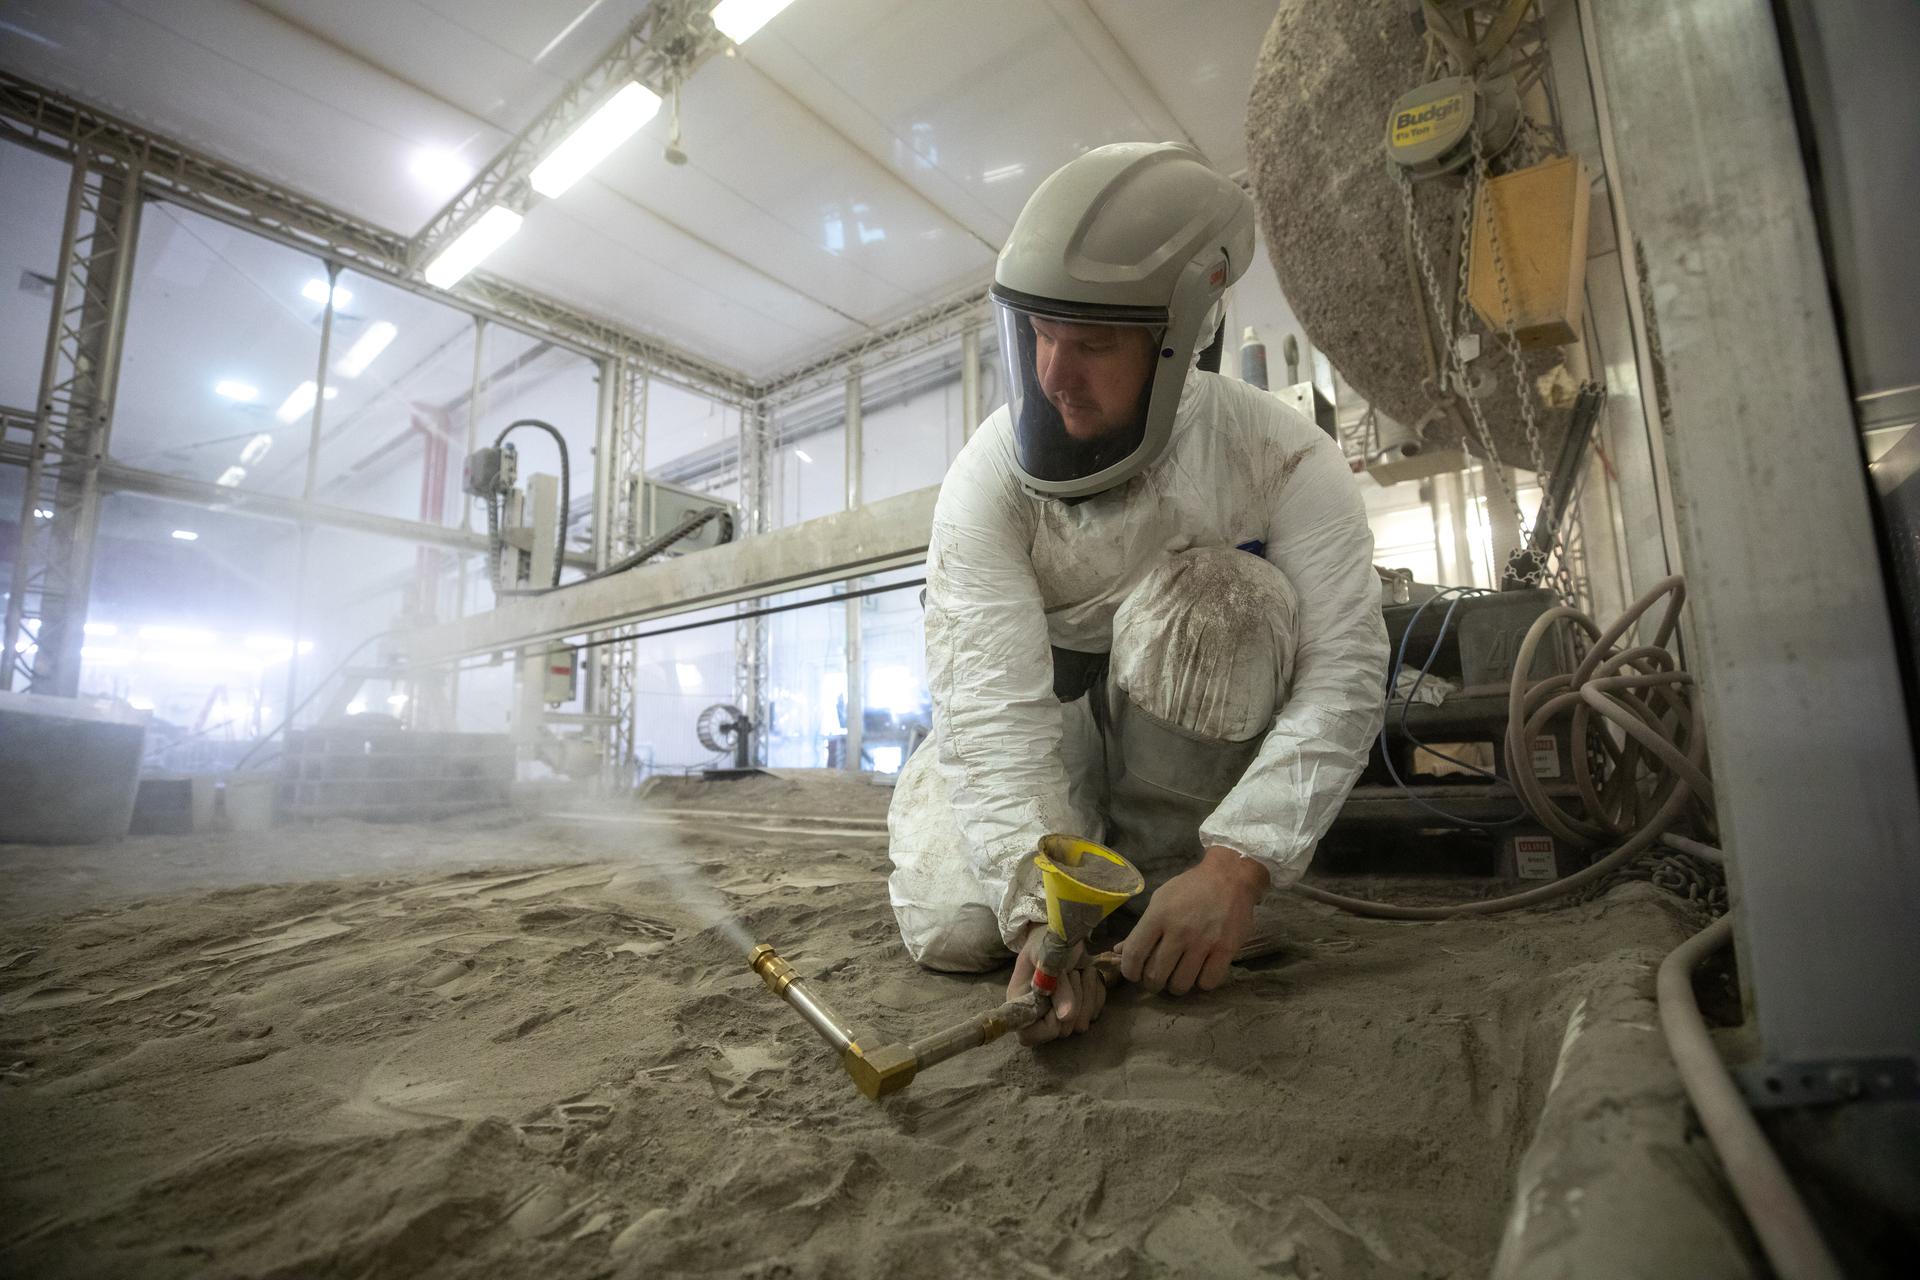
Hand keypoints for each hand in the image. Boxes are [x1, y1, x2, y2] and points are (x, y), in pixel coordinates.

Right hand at [1007, 923, 1105, 1044]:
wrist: (1064, 933)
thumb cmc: (1046, 940)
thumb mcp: (1046, 954)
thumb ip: (1054, 984)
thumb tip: (1065, 1017)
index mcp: (1021, 1003)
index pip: (1028, 1036)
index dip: (1046, 1025)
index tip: (1056, 1001)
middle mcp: (1040, 1014)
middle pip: (1062, 1031)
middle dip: (1072, 1001)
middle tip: (1070, 973)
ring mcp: (1062, 1014)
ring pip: (1081, 1025)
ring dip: (1086, 994)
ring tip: (1079, 972)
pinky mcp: (1081, 1008)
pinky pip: (1095, 1013)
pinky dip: (1096, 993)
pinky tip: (1088, 976)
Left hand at [1119, 846, 1269, 995]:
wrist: (1229, 876)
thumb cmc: (1190, 887)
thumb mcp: (1160, 899)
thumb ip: (1141, 928)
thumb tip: (1119, 951)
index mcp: (1158, 916)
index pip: (1134, 955)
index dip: (1129, 971)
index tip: (1134, 974)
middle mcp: (1179, 931)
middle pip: (1155, 975)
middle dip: (1152, 983)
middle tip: (1157, 978)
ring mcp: (1203, 942)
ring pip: (1180, 984)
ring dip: (1176, 986)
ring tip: (1178, 977)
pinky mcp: (1225, 950)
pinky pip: (1207, 982)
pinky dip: (1201, 983)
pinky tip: (1200, 973)